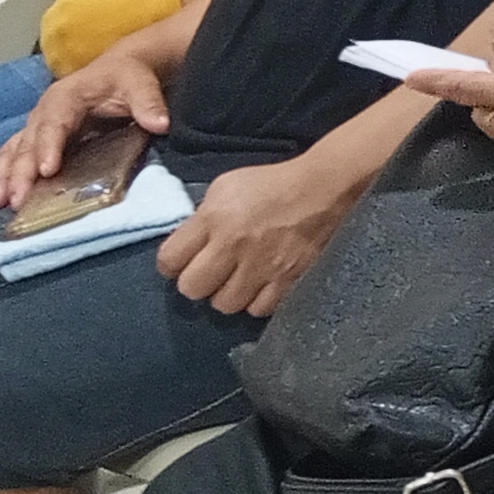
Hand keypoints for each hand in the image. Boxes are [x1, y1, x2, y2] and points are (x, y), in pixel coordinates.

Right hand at [0, 50, 171, 208]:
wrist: (120, 68)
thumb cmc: (128, 77)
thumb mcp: (140, 84)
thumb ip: (148, 102)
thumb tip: (160, 124)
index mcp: (67, 96)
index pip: (54, 123)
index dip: (48, 146)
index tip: (46, 170)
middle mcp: (45, 111)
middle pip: (28, 142)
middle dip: (19, 171)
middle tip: (15, 199)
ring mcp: (39, 125)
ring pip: (14, 150)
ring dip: (3, 175)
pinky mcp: (39, 137)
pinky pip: (14, 154)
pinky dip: (3, 172)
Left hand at [155, 154, 359, 316]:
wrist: (324, 188)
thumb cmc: (271, 184)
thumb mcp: (225, 188)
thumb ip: (202, 219)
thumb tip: (189, 245)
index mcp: (213, 219)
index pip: (169, 260)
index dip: (171, 264)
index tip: (182, 261)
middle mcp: (233, 247)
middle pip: (192, 289)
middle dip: (197, 282)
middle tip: (211, 272)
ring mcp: (263, 268)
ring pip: (224, 304)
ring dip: (227, 294)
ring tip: (237, 281)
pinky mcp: (288, 281)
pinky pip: (258, 309)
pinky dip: (256, 301)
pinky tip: (260, 287)